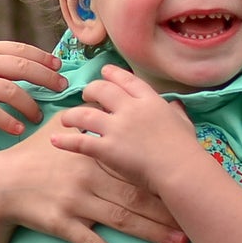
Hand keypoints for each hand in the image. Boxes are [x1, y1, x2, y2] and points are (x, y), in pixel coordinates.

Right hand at [0, 40, 63, 134]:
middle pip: (22, 68)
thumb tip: (41, 67)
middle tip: (62, 89)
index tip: (60, 67)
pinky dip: (6, 120)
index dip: (43, 58)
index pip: (21, 49)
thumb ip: (3, 61)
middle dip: (46, 78)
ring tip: (38, 117)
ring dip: (29, 105)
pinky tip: (18, 129)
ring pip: (10, 91)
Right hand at [0, 121, 185, 242]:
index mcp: (94, 153)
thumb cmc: (36, 154)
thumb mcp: (61, 128)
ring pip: (121, 219)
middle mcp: (88, 177)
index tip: (192, 184)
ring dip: (152, 233)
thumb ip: (90, 116)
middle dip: (168, 209)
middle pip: (137, 195)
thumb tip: (112, 95)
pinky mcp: (62, 224)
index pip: (137, 167)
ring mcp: (75, 202)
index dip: (165, 177)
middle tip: (197, 219)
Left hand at [50, 66, 202, 189]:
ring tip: (66, 118)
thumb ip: (176, 113)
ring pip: (85, 114)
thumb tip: (175, 106)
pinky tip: (55, 140)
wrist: (180, 170)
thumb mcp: (184, 124)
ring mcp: (117, 128)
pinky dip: (65, 140)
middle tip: (85, 95)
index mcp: (150, 101)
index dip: (113, 75)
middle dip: (90, 90)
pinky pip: (80, 141)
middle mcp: (130, 109)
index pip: (127, 80)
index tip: (104, 72)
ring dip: (72, 114)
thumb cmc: (186, 150)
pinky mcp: (107, 148)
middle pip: (102, 90)